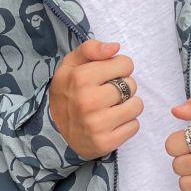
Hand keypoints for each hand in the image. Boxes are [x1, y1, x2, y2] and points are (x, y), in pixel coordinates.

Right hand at [49, 39, 142, 158]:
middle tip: (108, 93)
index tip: (108, 75)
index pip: (125, 64)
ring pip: (137, 106)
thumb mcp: (71, 65)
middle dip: (123, 86)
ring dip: (128, 105)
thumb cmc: (68, 92)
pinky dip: (127, 124)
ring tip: (113, 107)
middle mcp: (89, 101)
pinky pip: (134, 126)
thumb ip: (91, 49)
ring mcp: (97, 124)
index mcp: (81, 78)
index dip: (119, 68)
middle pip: (132, 84)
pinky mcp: (105, 142)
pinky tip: (112, 122)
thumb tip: (115, 47)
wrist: (54, 131)